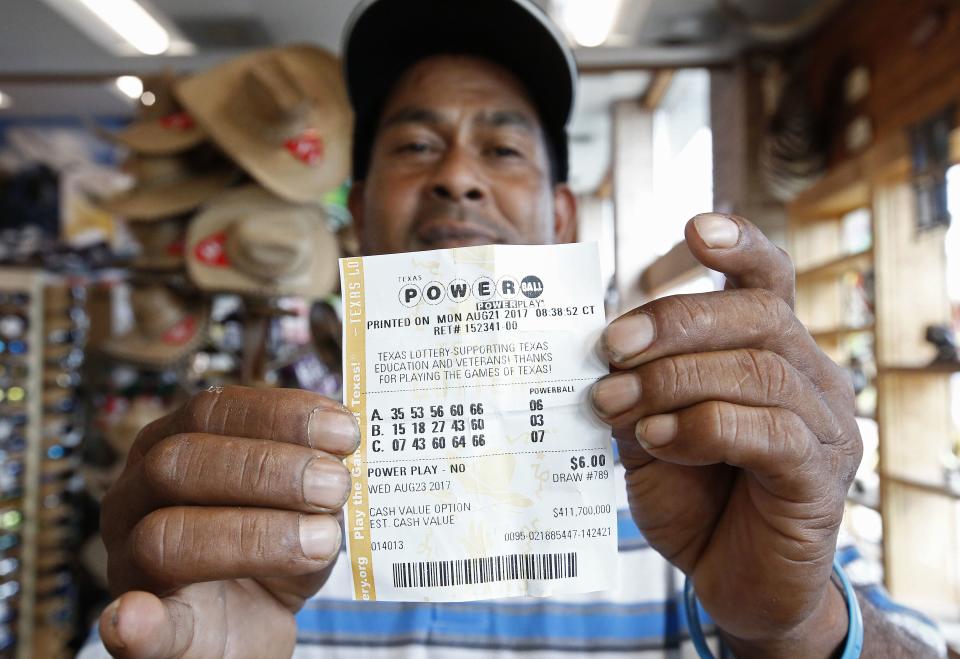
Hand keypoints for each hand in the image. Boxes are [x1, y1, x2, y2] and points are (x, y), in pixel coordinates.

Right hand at [98, 386, 358, 658]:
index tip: (343, 431)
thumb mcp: (298, 505)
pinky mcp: (141, 634)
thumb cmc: (271, 552)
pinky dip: (136, 624)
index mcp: (172, 447)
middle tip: (335, 484)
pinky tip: (136, 619)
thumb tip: (348, 452)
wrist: (247, 628)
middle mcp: (137, 497)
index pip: (211, 412)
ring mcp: (129, 565)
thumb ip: (313, 477)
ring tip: (323, 539)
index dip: (279, 415)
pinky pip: (133, 629)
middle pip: (179, 462)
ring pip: (165, 536)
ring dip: (254, 534)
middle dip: (268, 468)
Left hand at [591, 214, 861, 656]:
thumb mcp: (647, 429)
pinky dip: (701, 427)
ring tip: (616, 404)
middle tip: (610, 348)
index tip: (694, 228)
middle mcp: (809, 375)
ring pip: (756, 369)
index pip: (767, 280)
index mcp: (768, 351)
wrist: (730, 576)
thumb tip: (590, 342)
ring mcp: (824, 424)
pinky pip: (767, 430)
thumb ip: (634, 384)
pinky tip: (657, 441)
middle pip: (756, 314)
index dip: (738, 245)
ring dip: (674, 381)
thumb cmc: (692, 495)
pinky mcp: (819, 476)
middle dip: (674, 321)